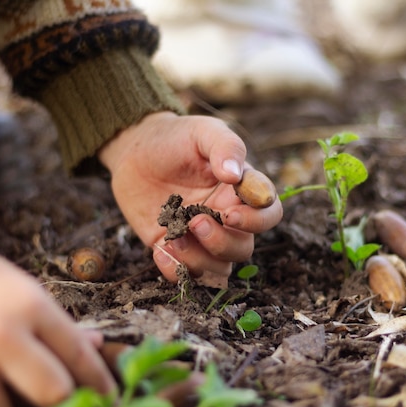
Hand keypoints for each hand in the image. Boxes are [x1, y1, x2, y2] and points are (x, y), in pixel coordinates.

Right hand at [0, 210, 115, 406]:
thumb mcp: (20, 287)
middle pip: (52, 394)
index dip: (100, 382)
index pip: (78, 355)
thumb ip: (56, 323)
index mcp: (28, 305)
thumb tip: (95, 347)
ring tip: (16, 403)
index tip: (109, 397)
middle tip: (64, 405)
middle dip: (64, 404)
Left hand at [99, 112, 282, 281]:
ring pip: (219, 268)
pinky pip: (185, 274)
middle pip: (243, 248)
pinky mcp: (175, 248)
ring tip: (173, 238)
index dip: (257, 221)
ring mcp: (201, 237)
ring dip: (199, 260)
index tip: (229, 213)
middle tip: (195, 221)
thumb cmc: (177, 138)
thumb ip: (225, 147)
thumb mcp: (203, 132)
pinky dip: (175, 271)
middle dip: (221, 242)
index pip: (269, 214)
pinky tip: (159, 250)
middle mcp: (226, 218)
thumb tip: (235, 175)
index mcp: (241, 192)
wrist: (136, 149)